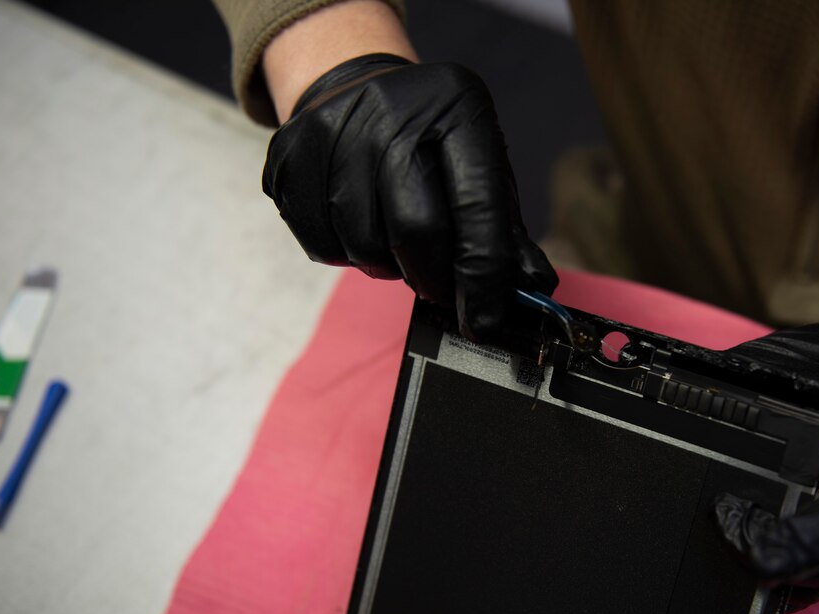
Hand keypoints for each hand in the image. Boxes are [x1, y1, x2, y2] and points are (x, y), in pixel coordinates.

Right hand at [263, 54, 557, 338]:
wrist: (354, 87)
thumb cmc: (431, 140)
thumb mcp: (479, 164)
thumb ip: (504, 228)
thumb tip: (531, 288)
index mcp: (456, 106)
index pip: (477, 205)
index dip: (483, 274)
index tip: (486, 321)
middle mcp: (391, 110)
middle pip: (415, 228)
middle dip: (433, 278)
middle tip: (439, 291)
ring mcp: (331, 129)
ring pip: (363, 243)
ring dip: (387, 266)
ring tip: (395, 242)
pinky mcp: (288, 156)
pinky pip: (320, 243)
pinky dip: (346, 255)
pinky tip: (359, 226)